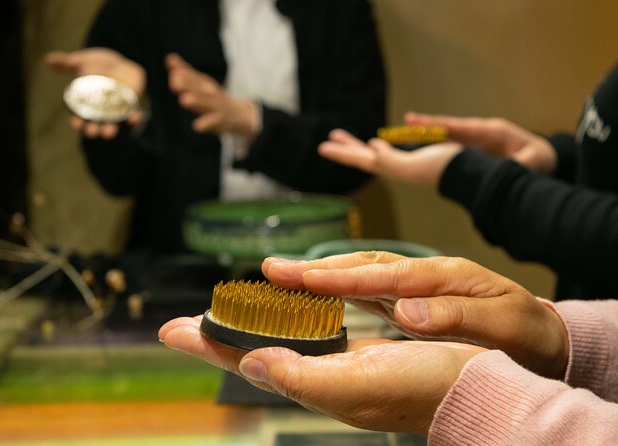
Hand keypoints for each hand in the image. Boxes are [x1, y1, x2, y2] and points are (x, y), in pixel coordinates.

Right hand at [45, 48, 145, 138]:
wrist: (118, 64)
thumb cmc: (96, 65)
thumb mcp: (81, 61)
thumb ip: (66, 62)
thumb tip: (47, 59)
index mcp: (87, 104)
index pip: (79, 117)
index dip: (77, 121)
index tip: (75, 124)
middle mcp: (101, 111)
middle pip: (95, 124)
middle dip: (93, 129)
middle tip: (91, 133)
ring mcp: (116, 109)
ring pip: (113, 123)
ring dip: (110, 129)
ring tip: (108, 133)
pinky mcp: (131, 105)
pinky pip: (133, 114)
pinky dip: (134, 117)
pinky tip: (133, 119)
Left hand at [159, 315, 483, 433]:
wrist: (468, 386)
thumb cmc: (418, 389)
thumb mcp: (355, 386)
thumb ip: (299, 378)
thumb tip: (247, 365)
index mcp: (311, 385)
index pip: (245, 363)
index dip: (208, 346)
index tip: (170, 328)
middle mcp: (316, 377)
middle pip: (253, 354)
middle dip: (217, 338)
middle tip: (186, 322)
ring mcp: (334, 366)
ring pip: (276, 344)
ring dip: (246, 331)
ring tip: (223, 316)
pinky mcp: (355, 353)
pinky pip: (304, 337)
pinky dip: (283, 325)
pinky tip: (280, 318)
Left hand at [165, 53, 257, 138]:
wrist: (238, 114)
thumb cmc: (213, 97)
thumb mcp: (200, 83)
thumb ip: (184, 72)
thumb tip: (168, 58)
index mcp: (203, 84)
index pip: (192, 77)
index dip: (183, 75)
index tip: (173, 73)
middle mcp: (210, 93)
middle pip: (198, 88)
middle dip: (187, 85)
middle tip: (174, 83)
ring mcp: (216, 106)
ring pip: (206, 103)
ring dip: (196, 101)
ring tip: (183, 100)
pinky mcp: (221, 120)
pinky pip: (213, 122)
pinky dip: (206, 123)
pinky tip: (196, 126)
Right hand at [261, 252, 569, 379]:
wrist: (543, 336)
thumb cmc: (526, 332)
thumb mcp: (504, 323)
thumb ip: (458, 315)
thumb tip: (408, 312)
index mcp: (445, 277)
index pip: (386, 276)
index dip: (346, 278)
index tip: (308, 278)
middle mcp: (424, 276)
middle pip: (362, 266)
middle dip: (316, 268)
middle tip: (272, 268)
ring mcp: (415, 286)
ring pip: (359, 274)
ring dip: (319, 274)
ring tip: (281, 275)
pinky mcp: (410, 299)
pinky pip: (367, 289)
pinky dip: (338, 287)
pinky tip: (316, 290)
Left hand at [318, 129, 461, 186]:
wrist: (466, 173)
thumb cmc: (439, 168)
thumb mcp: (410, 165)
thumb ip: (389, 159)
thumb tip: (372, 147)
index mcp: (388, 166)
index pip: (358, 158)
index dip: (341, 152)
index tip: (324, 147)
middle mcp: (391, 165)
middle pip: (361, 155)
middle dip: (345, 147)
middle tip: (329, 138)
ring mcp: (401, 163)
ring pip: (371, 152)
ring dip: (356, 145)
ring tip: (343, 137)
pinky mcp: (412, 159)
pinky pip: (387, 151)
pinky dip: (378, 147)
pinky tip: (375, 144)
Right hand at [404, 112, 557, 173]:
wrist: (544, 158)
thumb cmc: (540, 158)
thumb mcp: (535, 159)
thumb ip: (524, 162)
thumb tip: (515, 168)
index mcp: (492, 132)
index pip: (463, 127)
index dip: (444, 125)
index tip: (428, 124)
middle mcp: (480, 132)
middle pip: (450, 127)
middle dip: (429, 124)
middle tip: (407, 120)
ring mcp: (475, 139)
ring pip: (448, 133)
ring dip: (428, 131)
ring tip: (406, 128)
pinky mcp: (473, 146)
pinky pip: (451, 142)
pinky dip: (436, 140)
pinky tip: (420, 141)